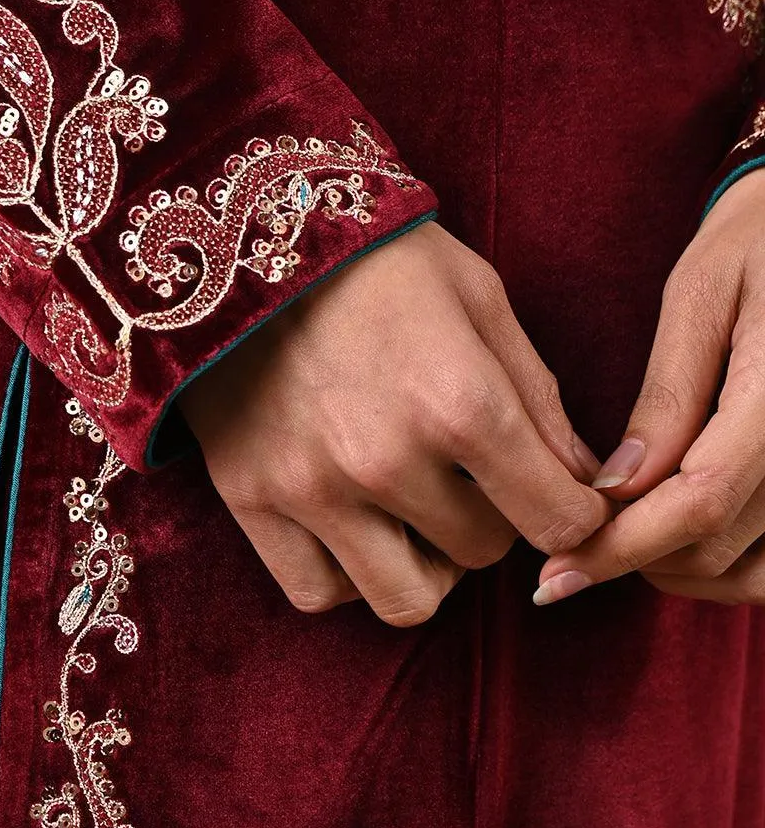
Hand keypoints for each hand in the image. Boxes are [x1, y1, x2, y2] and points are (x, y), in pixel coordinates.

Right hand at [179, 220, 608, 625]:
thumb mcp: (479, 298)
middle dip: (494, 518)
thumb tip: (588, 483)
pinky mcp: (250, 498)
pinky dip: (349, 575)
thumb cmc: (376, 256)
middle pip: (484, 553)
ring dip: (427, 563)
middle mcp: (387, 460)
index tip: (562, 498)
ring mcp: (312, 488)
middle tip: (471, 473)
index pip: (557, 520)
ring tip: (416, 513)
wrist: (240, 229)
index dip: (575, 514)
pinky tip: (355, 526)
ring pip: (407, 598)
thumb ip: (540, 397)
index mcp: (460, 402)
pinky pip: (319, 592)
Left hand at [533, 168, 764, 607]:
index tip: (552, 573)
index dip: (620, 546)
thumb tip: (616, 488)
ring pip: (753, 573)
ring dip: (679, 570)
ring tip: (619, 536)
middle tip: (568, 543)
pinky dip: (726, 564)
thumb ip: (668, 397)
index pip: (699, 502)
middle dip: (635, 556)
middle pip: (718, 545)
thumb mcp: (702, 295)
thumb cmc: (759, 239)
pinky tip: (677, 532)